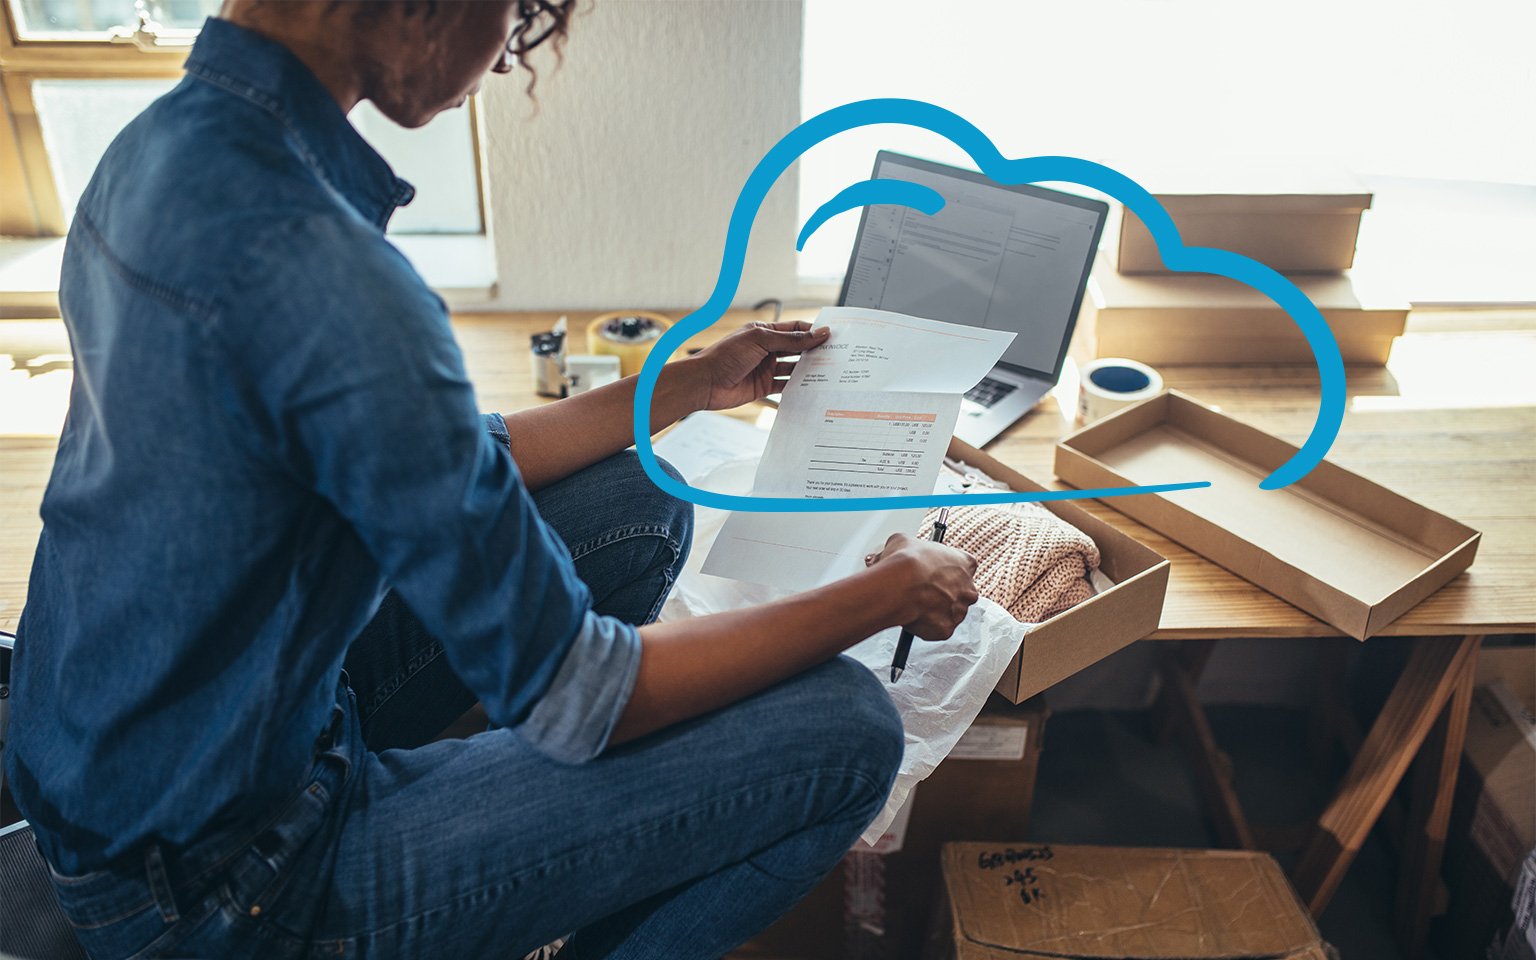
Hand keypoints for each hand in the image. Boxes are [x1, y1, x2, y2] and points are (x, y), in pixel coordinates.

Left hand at [682, 321, 830, 411]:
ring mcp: (765, 368)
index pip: (796, 329)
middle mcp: (766, 349)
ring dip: (808, 370)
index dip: (813, 332)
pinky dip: (797, 386)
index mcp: (764, 332)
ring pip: (793, 367)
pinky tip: (811, 387)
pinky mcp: (763, 386)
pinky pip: (785, 385)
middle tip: (836, 355)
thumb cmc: (725, 356)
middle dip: (815, 351)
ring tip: (828, 372)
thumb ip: (792, 339)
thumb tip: (819, 333)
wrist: (704, 383)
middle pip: (797, 348)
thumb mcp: (761, 341)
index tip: (833, 336)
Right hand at [865, 532, 979, 640]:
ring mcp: (959, 611)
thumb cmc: (907, 563)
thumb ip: (912, 546)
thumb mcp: (905, 541)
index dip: (948, 568)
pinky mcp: (946, 630)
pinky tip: (912, 616)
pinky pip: (937, 629)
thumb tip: (900, 548)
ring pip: (949, 612)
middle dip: (943, 592)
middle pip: (960, 592)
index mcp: (964, 563)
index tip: (935, 569)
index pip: (965, 565)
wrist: (899, 587)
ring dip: (935, 610)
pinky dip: (925, 626)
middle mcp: (968, 589)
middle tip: (923, 589)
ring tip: (914, 603)